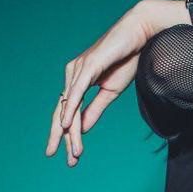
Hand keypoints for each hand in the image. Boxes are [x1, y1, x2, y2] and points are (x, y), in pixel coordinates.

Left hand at [45, 3, 152, 165]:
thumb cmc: (126, 60)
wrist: (139, 36)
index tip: (70, 155)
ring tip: (72, 151)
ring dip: (69, 131)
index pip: (68, 112)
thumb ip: (95, 110)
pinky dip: (71, 109)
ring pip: (70, 106)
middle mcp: (73, 74)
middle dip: (58, 136)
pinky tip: (66, 125)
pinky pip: (77, 92)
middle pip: (62, 110)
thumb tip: (81, 128)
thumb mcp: (110, 92)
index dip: (67, 134)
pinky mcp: (87, 66)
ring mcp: (78, 69)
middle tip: (53, 156)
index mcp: (78, 81)